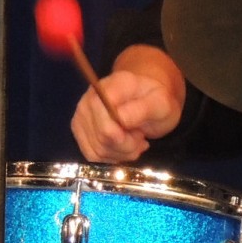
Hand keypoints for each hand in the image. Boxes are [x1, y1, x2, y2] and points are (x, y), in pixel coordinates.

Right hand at [70, 45, 185, 162]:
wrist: (148, 98)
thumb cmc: (156, 101)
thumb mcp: (161, 103)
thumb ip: (142, 110)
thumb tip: (120, 120)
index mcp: (113, 86)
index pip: (107, 123)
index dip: (124, 138)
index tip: (140, 135)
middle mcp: (91, 98)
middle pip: (102, 138)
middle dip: (126, 146)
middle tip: (140, 139)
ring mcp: (82, 114)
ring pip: (96, 150)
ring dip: (120, 153)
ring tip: (134, 141)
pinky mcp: (79, 129)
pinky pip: (91, 154)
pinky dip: (111, 156)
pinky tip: (124, 147)